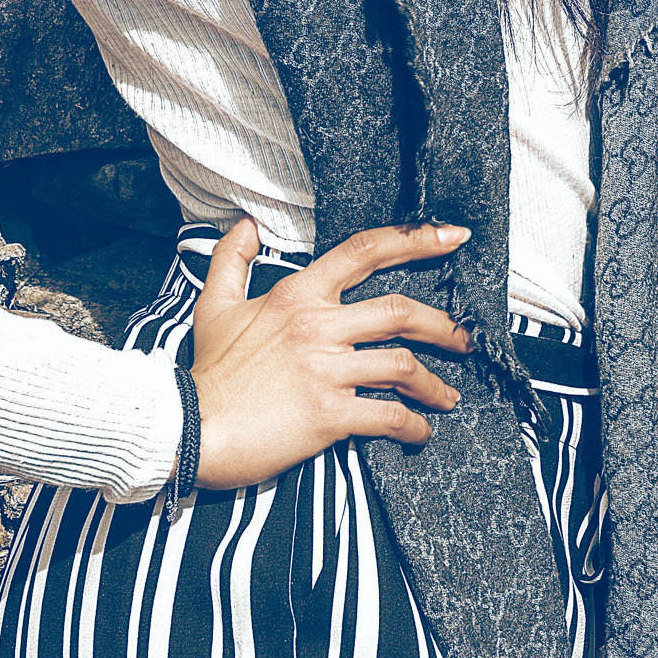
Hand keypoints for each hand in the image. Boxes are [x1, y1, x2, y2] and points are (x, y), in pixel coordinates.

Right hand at [187, 216, 472, 489]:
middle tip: (465, 337)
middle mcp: (317, 326)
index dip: (414, 240)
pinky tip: (420, 433)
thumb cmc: (207, 371)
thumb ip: (231, 260)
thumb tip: (245, 225)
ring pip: (402, 365)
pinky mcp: (329, 415)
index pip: (363, 251)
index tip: (450, 237)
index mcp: (297, 294)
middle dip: (443, 324)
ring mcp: (326, 370)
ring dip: (435, 383)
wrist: (192, 428)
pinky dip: (414, 426)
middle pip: (400, 310)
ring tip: (448, 395)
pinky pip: (388, 416)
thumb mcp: (213, 304)